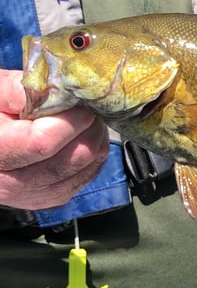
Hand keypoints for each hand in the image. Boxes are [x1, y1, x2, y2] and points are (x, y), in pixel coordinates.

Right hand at [0, 69, 108, 209]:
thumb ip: (23, 90)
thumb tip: (58, 91)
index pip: (43, 142)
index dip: (69, 119)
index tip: (77, 101)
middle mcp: (10, 183)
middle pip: (72, 158)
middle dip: (89, 127)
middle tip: (88, 108)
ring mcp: (32, 195)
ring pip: (85, 167)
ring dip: (96, 139)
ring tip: (87, 119)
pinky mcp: (51, 197)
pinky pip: (88, 176)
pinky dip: (95, 154)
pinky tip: (84, 136)